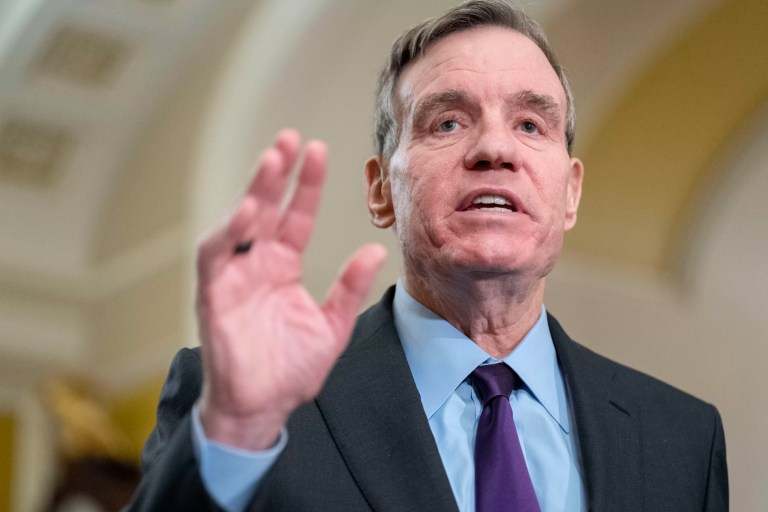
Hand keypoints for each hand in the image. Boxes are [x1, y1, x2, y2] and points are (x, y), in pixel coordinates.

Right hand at [196, 129, 385, 449]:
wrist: (262, 407)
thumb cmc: (292, 369)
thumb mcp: (332, 326)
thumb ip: (349, 288)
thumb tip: (375, 251)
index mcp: (283, 267)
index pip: (295, 217)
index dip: (306, 185)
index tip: (319, 151)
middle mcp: (257, 264)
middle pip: (267, 209)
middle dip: (277, 173)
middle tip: (291, 139)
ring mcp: (233, 277)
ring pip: (239, 223)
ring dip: (254, 191)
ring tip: (273, 160)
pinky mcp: (213, 294)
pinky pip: (216, 256)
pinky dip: (229, 232)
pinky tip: (250, 211)